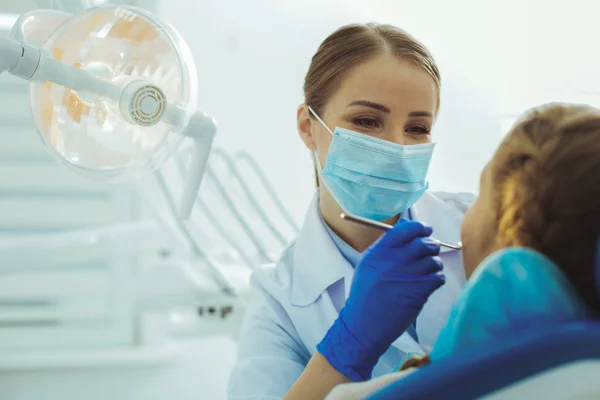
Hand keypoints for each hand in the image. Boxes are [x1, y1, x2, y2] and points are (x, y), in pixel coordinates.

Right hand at [317, 219, 444, 380]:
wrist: (365, 323)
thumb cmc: (366, 293)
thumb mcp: (368, 263)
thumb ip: (386, 245)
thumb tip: (407, 227)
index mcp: (380, 251)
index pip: (407, 228)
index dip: (420, 227)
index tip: (425, 230)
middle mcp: (394, 260)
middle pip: (424, 242)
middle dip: (430, 246)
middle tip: (430, 251)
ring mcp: (408, 275)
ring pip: (434, 260)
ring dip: (434, 264)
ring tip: (426, 272)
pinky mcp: (420, 291)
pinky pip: (438, 277)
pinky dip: (437, 279)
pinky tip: (428, 284)